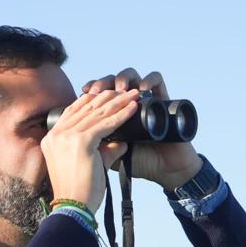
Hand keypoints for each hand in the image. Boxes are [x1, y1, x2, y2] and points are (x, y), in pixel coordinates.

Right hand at [39, 89, 139, 210]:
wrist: (74, 208)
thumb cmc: (81, 192)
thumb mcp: (88, 164)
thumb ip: (104, 150)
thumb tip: (121, 141)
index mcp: (52, 138)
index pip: (73, 111)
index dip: (92, 100)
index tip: (108, 94)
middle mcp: (56, 134)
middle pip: (86, 108)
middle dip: (108, 96)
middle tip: (126, 89)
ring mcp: (67, 136)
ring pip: (98, 113)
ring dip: (119, 101)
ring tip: (135, 94)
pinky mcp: (81, 141)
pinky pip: (106, 124)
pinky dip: (122, 115)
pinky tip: (133, 108)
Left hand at [83, 68, 202, 189]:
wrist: (167, 171)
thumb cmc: (141, 164)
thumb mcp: (111, 156)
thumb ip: (96, 146)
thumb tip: (78, 133)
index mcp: (117, 112)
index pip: (100, 93)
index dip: (90, 92)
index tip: (81, 93)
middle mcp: (131, 102)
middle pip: (113, 81)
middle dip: (103, 84)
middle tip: (96, 89)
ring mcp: (147, 99)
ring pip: (132, 75)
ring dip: (123, 78)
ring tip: (118, 89)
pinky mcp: (165, 100)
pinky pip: (157, 80)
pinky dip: (150, 80)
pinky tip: (142, 89)